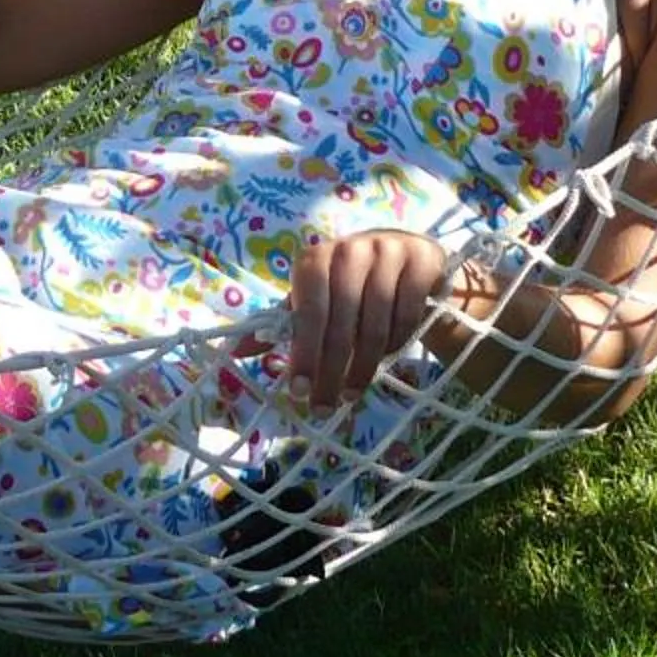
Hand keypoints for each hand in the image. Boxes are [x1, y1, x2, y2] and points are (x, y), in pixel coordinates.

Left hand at [285, 229, 449, 409]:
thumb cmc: (350, 285)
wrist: (406, 257)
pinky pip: (407, 313)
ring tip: (352, 393)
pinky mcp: (422, 259)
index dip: (304, 353)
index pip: (307, 311)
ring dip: (363, 365)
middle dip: (330, 371)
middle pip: (340, 322)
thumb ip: (281, 324)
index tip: (299, 392)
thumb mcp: (314, 300)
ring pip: (374, 323)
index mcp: (315, 259)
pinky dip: (396, 341)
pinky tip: (387, 357)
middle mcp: (349, 250)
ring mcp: (388, 251)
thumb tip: (234, 352)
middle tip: (324, 406)